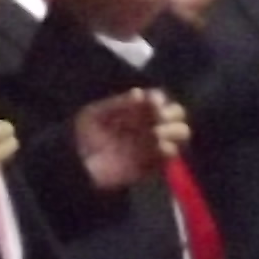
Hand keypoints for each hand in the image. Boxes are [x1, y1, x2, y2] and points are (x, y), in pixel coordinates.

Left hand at [71, 88, 186, 193]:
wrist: (77, 166)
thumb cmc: (84, 136)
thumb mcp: (95, 115)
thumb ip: (118, 104)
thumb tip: (140, 93)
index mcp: (136, 110)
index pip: (159, 99)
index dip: (158, 99)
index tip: (152, 103)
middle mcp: (149, 125)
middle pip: (177, 113)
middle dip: (171, 114)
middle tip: (157, 119)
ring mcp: (154, 144)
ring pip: (181, 132)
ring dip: (171, 130)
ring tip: (154, 134)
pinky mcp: (154, 163)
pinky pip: (171, 154)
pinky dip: (166, 148)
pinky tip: (153, 147)